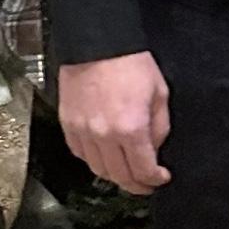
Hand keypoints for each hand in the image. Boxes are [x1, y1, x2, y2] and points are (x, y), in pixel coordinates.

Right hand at [58, 52, 171, 195]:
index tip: (160, 179)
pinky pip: (80, 154)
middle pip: (119, 176)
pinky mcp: (68, 125)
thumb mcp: (159, 92)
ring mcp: (83, 132)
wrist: (98, 44)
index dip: (154, 180)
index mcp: (131, 128)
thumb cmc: (130, 62)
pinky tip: (104, 155)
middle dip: (135, 184)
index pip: (143, 170)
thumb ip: (160, 125)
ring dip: (114, 175)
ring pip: (98, 170)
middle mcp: (105, 136)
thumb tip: (155, 148)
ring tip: (125, 171)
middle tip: (144, 183)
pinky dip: (93, 160)